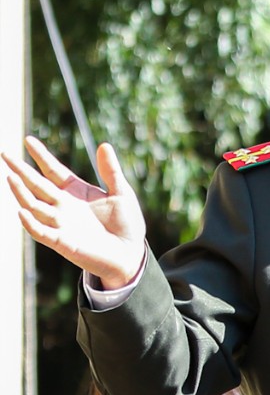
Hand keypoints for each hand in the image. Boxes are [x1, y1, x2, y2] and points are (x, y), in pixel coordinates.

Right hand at [4, 137, 149, 290]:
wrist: (131, 254)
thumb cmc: (127, 225)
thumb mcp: (122, 194)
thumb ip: (111, 172)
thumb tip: (104, 145)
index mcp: (75, 192)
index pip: (53, 171)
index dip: (41, 156)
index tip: (28, 139)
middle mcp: (63, 206)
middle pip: (37, 185)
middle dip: (21, 169)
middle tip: (4, 153)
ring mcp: (60, 224)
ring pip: (33, 205)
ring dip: (21, 192)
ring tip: (10, 176)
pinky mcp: (62, 242)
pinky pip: (41, 232)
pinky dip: (30, 223)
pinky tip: (22, 211)